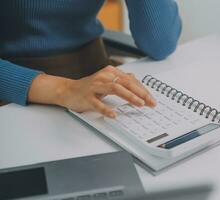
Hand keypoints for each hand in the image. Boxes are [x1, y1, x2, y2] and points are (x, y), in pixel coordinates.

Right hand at [28, 66, 155, 117]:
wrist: (67, 90)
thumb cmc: (89, 87)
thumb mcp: (107, 81)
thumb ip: (121, 80)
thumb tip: (136, 81)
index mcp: (110, 72)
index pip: (131, 80)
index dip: (143, 89)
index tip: (152, 99)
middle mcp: (104, 77)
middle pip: (126, 83)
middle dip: (141, 93)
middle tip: (150, 102)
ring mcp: (95, 86)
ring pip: (115, 89)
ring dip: (129, 97)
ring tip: (139, 104)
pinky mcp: (87, 97)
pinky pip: (98, 104)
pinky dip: (106, 109)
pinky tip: (114, 115)